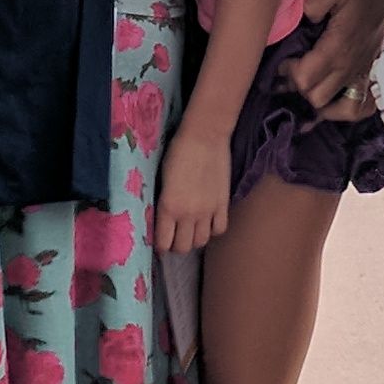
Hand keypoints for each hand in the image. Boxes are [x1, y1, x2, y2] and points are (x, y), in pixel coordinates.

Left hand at [156, 134, 231, 251]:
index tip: (160, 241)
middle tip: (175, 236)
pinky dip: (213, 229)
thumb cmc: (177, 151)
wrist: (204, 135)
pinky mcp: (223, 204)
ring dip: (194, 239)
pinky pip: (219, 229)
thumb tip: (161, 218)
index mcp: (168, 207)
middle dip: (176, 245)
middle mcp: (188, 214)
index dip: (161, 246)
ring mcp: (208, 211)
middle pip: (183, 247)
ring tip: (191, 229)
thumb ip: (162, 202)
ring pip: (201, 242)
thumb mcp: (161, 179)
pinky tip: (208, 220)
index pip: (163, 243)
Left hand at [283, 0, 383, 108]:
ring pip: (332, 106)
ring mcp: (362, 71)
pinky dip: (340, 109)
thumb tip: (303, 21)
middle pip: (315, 97)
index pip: (305, 79)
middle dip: (297, 85)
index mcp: (340, 47)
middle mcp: (352, 65)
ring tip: (304, 80)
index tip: (282, 58)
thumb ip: (312, 2)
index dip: (287, 72)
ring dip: (314, 96)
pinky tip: (328, 98)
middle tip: (290, 66)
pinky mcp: (367, 71)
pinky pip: (356, 108)